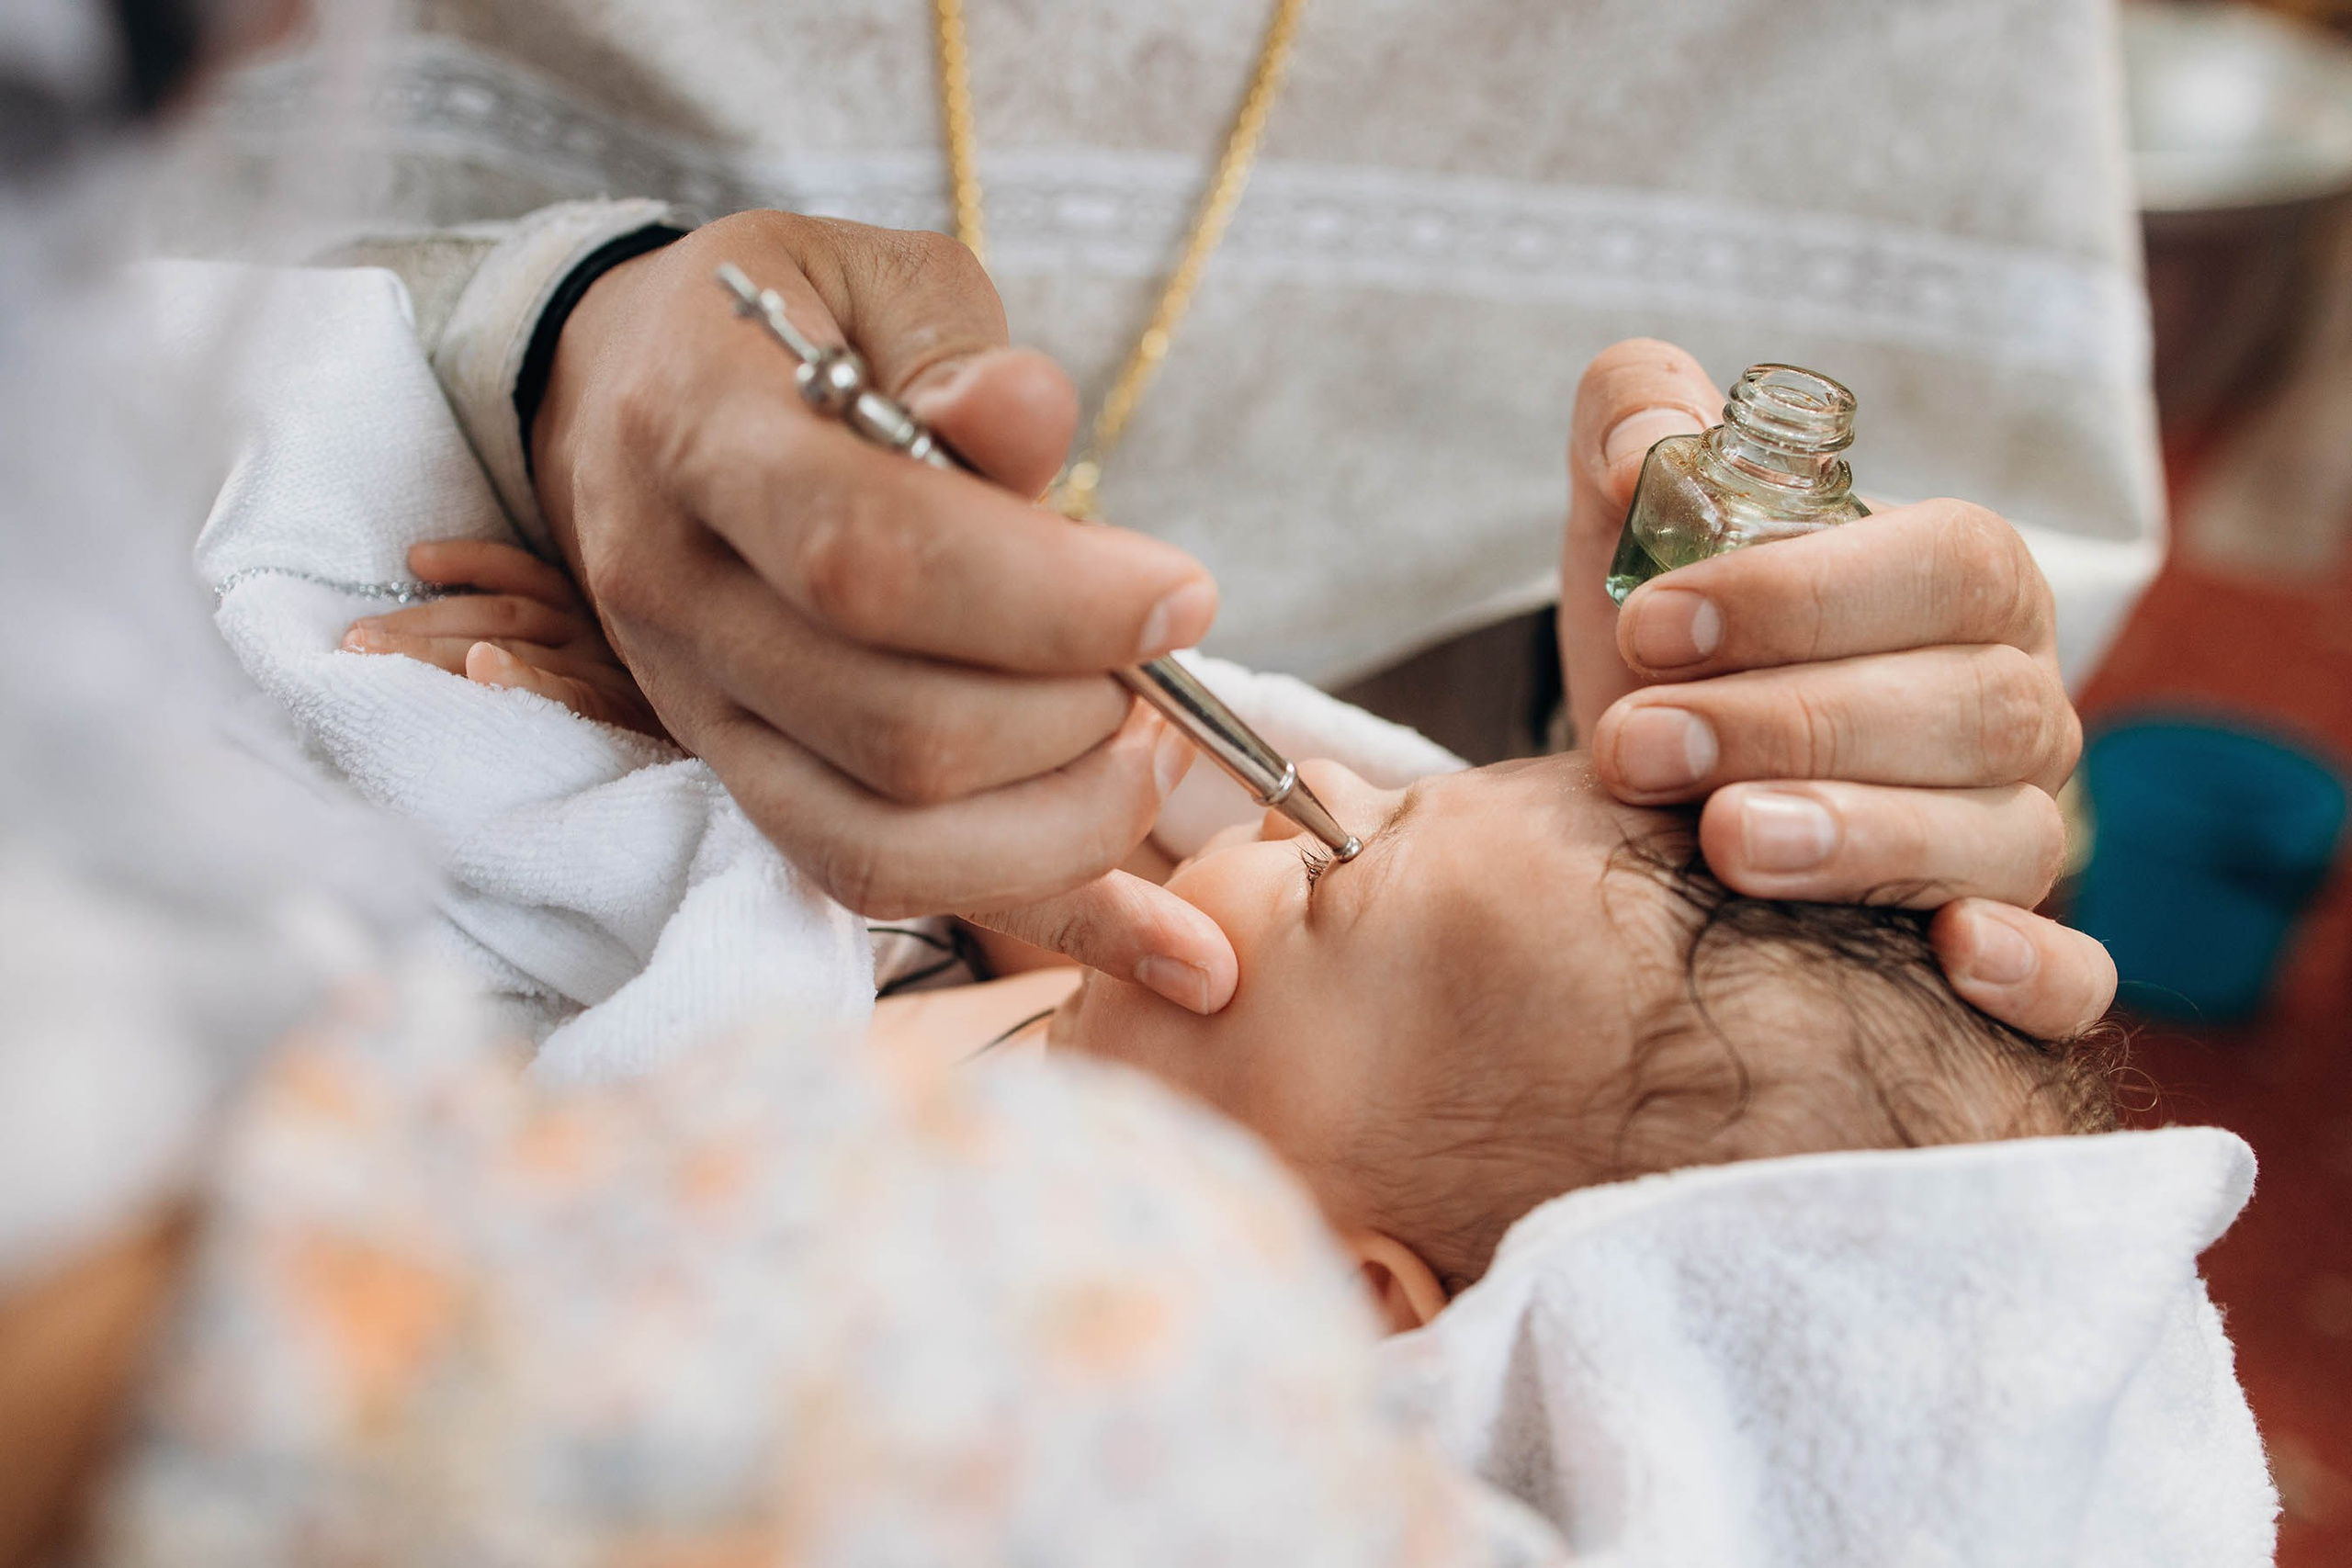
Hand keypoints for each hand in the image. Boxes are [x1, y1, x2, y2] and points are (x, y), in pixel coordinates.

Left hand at [342, 541, 665, 735]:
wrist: (729, 749)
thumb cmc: (659, 729)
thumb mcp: (612, 685)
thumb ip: (558, 661)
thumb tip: (475, 651)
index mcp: (597, 625)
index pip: (527, 580)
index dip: (472, 561)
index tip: (416, 560)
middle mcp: (601, 640)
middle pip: (498, 614)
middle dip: (418, 623)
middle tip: (351, 640)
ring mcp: (612, 673)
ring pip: (512, 640)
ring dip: (436, 642)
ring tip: (374, 649)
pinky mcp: (626, 715)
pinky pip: (568, 694)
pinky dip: (523, 678)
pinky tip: (484, 669)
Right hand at [529, 211, 1238, 1012]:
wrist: (629, 393)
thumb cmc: (785, 325)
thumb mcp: (874, 279)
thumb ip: (959, 351)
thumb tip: (1026, 421)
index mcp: (700, 442)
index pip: (870, 559)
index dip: (1046, 599)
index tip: (1181, 597)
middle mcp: (680, 602)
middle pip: (895, 733)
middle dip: (1075, 721)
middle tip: (1162, 668)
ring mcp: (703, 716)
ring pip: (883, 850)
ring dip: (1065, 827)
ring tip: (1146, 750)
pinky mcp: (749, 790)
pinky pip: (895, 894)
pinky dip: (1060, 927)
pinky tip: (1187, 958)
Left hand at [1558, 340, 2115, 1038]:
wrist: (1655, 783)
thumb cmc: (1669, 642)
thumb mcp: (1635, 521)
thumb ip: (1634, 424)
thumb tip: (1632, 451)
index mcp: (1966, 581)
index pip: (1945, 565)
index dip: (1803, 595)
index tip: (1654, 623)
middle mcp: (2018, 705)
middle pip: (1970, 709)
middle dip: (1792, 725)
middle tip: (1637, 745)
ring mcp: (2020, 831)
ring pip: (2003, 838)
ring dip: (1860, 839)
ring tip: (1720, 841)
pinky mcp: (2008, 945)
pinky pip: (2073, 978)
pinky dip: (2034, 974)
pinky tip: (1951, 956)